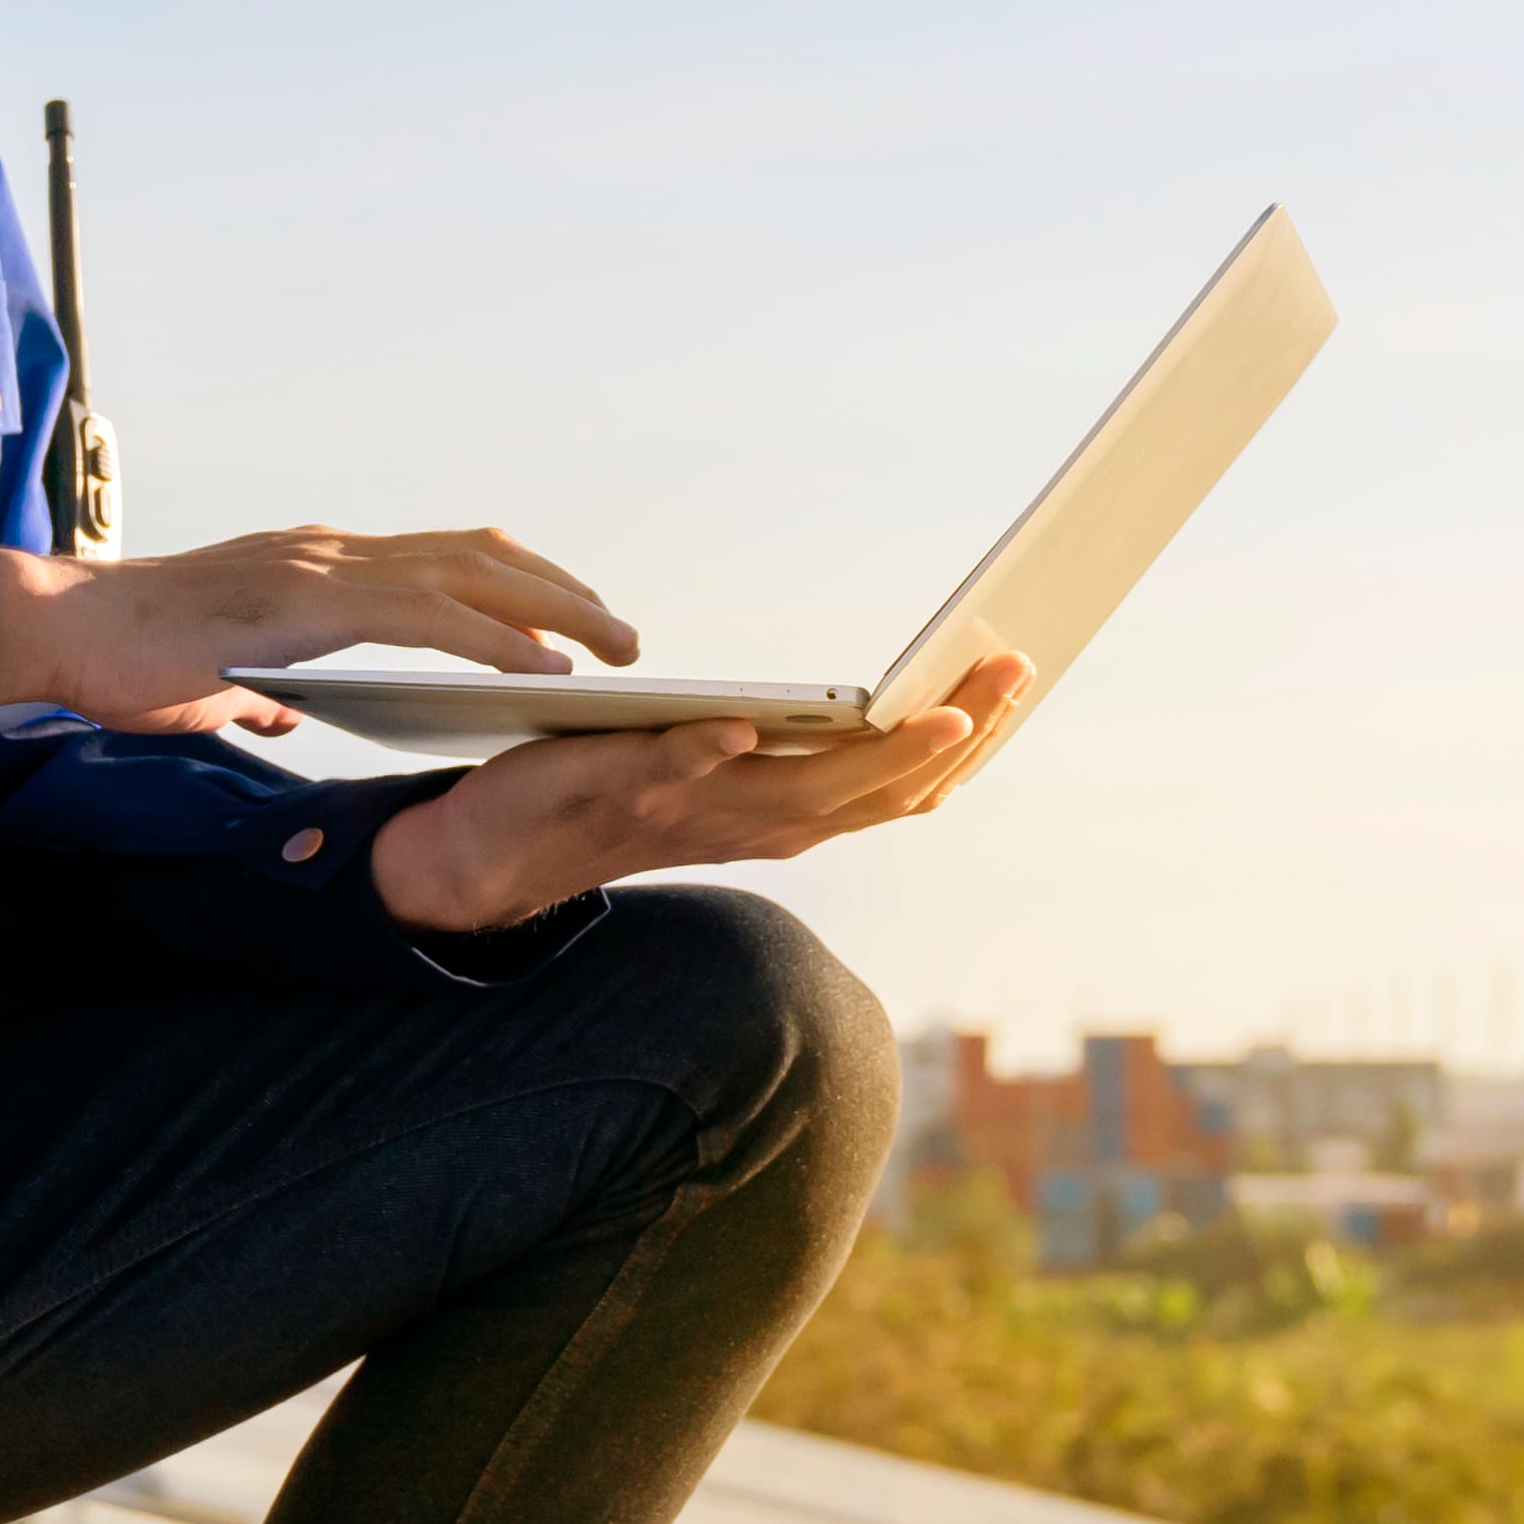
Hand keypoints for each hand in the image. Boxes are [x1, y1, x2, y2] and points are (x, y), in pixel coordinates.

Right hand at [0, 523, 633, 737]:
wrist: (66, 633)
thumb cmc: (131, 659)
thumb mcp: (218, 680)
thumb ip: (261, 687)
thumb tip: (278, 710)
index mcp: (321, 567)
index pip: (446, 561)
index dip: (520, 588)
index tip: (575, 621)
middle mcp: (334, 553)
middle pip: (481, 559)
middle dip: (564, 595)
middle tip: (626, 637)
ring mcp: (324, 570)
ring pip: (471, 578)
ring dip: (555, 614)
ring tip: (615, 652)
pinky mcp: (309, 604)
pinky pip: (425, 619)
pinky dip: (494, 641)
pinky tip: (543, 671)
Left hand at [372, 654, 1040, 933]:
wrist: (501, 855)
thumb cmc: (623, 797)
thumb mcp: (728, 776)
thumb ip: (795, 753)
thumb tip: (877, 702)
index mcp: (788, 814)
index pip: (902, 783)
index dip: (970, 739)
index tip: (1022, 675)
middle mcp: (758, 822)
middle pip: (879, 784)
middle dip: (957, 732)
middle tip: (1014, 668)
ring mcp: (696, 810)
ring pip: (802, 791)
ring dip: (873, 751)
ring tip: (935, 708)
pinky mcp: (620, 787)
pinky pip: (671, 773)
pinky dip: (707, 754)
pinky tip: (745, 725)